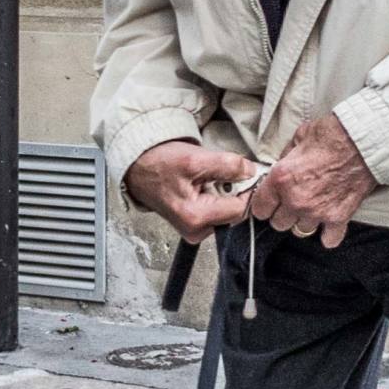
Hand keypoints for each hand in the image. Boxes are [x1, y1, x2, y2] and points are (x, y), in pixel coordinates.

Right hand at [126, 141, 256, 242]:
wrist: (137, 167)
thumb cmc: (158, 164)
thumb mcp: (195, 158)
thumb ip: (228, 165)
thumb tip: (251, 172)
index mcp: (196, 218)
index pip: (241, 209)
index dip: (246, 188)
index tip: (243, 172)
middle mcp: (195, 231)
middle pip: (234, 212)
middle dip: (232, 190)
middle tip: (215, 173)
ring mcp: (194, 230)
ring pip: (226, 211)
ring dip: (223, 192)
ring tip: (204, 178)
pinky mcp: (193, 224)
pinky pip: (216, 211)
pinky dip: (214, 196)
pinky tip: (201, 185)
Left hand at [250, 114, 375, 248]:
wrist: (363, 141)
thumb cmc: (332, 135)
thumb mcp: (298, 137)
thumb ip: (285, 157)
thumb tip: (281, 166)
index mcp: (281, 179)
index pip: (259, 208)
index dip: (264, 204)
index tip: (269, 202)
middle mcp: (296, 200)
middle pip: (278, 224)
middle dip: (283, 214)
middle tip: (292, 202)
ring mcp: (317, 212)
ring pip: (300, 231)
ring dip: (304, 222)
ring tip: (312, 209)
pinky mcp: (338, 218)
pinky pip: (328, 239)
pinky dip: (328, 234)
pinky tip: (328, 224)